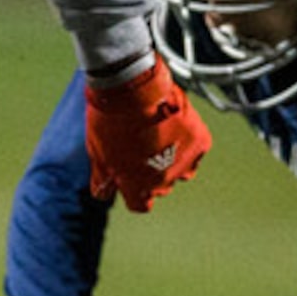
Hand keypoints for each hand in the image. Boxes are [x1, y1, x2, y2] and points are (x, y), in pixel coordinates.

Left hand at [84, 56, 209, 211]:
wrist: (133, 90)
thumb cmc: (110, 122)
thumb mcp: (96, 155)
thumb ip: (102, 180)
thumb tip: (104, 193)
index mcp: (138, 190)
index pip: (141, 205)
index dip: (136, 192)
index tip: (132, 178)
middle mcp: (164, 182)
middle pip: (161, 186)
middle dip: (152, 172)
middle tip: (142, 148)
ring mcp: (185, 163)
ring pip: (182, 169)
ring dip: (173, 158)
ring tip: (159, 136)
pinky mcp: (200, 142)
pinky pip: (196, 149)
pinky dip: (187, 140)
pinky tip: (174, 125)